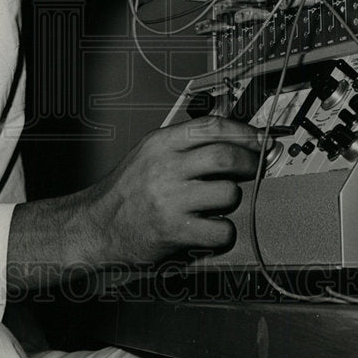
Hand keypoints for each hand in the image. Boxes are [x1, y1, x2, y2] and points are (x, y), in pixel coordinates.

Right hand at [91, 115, 261, 262]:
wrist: (97, 226)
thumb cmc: (127, 191)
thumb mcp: (149, 153)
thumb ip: (184, 143)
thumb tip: (231, 134)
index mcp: (160, 143)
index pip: (211, 126)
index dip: (243, 131)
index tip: (260, 139)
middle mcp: (165, 168)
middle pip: (225, 156)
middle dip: (249, 162)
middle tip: (254, 168)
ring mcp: (170, 199)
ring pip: (228, 193)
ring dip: (232, 199)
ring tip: (218, 203)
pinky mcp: (175, 230)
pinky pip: (221, 229)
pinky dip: (223, 231)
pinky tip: (210, 228)